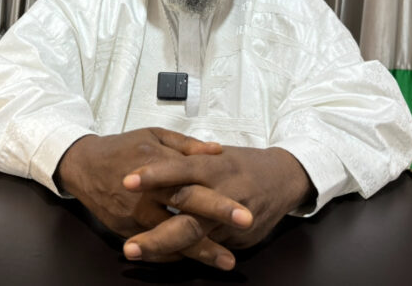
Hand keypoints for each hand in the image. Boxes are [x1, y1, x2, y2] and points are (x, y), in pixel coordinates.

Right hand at [55, 128, 251, 266]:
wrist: (83, 165)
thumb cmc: (123, 148)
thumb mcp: (154, 135)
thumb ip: (187, 145)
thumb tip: (217, 149)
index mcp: (158, 163)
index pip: (193, 182)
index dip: (219, 199)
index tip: (245, 211)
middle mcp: (148, 191)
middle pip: (185, 208)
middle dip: (215, 222)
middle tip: (244, 231)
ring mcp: (135, 214)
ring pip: (171, 235)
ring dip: (199, 250)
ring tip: (226, 260)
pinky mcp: (126, 229)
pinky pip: (154, 246)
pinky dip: (175, 254)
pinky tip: (196, 259)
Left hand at [123, 146, 314, 255]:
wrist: (284, 177)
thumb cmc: (241, 163)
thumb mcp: (214, 154)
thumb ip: (187, 158)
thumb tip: (153, 159)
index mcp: (215, 166)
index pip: (181, 169)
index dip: (155, 175)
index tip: (127, 181)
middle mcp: (224, 193)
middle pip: (189, 217)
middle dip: (158, 236)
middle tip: (130, 247)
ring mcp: (234, 219)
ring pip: (199, 238)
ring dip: (167, 249)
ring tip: (138, 253)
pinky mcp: (242, 238)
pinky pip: (211, 249)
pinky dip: (186, 253)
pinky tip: (162, 258)